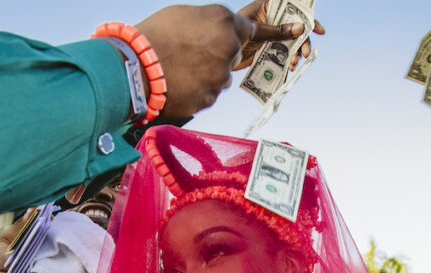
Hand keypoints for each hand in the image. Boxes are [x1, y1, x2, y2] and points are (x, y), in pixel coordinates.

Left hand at [0, 214, 56, 272]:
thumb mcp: (7, 239)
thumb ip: (23, 226)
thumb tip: (39, 207)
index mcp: (34, 254)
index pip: (52, 242)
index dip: (56, 231)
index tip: (57, 218)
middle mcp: (42, 268)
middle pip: (59, 254)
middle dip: (59, 241)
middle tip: (60, 229)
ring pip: (59, 267)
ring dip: (56, 254)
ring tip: (54, 243)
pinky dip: (51, 270)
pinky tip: (47, 259)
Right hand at [136, 4, 304, 118]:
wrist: (132, 69)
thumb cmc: (153, 37)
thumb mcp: (183, 15)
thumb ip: (208, 23)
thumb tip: (215, 32)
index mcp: (224, 23)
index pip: (252, 28)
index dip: (269, 31)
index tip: (298, 29)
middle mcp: (228, 50)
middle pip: (232, 55)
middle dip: (216, 55)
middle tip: (188, 54)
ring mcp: (220, 78)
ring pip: (219, 77)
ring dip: (204, 75)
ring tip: (175, 70)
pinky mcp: (210, 100)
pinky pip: (208, 95)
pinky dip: (196, 91)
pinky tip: (176, 84)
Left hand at [233, 0, 324, 70]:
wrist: (218, 54)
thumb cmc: (232, 34)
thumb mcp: (257, 31)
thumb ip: (278, 30)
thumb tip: (300, 28)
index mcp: (268, 7)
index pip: (293, 8)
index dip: (308, 17)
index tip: (319, 30)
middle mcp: (271, 20)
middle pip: (295, 28)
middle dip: (302, 42)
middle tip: (305, 54)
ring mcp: (269, 35)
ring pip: (290, 44)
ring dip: (294, 54)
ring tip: (292, 65)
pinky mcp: (266, 50)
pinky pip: (281, 55)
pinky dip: (286, 63)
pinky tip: (287, 71)